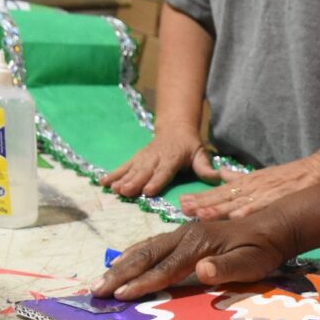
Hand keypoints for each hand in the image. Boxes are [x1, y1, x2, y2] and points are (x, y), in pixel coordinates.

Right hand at [90, 214, 294, 299]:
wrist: (274, 226)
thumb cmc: (263, 250)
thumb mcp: (251, 263)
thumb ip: (225, 268)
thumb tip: (200, 271)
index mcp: (198, 244)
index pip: (164, 268)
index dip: (141, 283)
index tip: (120, 296)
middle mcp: (185, 235)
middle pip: (146, 256)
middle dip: (119, 274)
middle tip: (96, 291)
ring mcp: (183, 233)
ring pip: (146, 248)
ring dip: (122, 264)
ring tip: (102, 278)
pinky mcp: (185, 234)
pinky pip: (153, 244)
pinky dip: (134, 254)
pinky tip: (124, 261)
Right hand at [99, 126, 220, 197]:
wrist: (175, 127)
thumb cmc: (190, 145)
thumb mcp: (200, 153)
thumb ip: (205, 167)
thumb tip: (217, 177)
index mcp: (173, 157)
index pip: (164, 171)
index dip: (156, 181)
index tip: (147, 191)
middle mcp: (156, 157)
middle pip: (144, 171)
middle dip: (134, 182)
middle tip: (125, 192)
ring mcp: (144, 156)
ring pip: (132, 169)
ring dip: (121, 179)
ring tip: (113, 189)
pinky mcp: (136, 157)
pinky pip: (124, 166)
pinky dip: (113, 174)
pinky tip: (103, 182)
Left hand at [178, 154, 319, 219]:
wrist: (319, 171)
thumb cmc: (291, 177)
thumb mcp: (261, 176)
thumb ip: (239, 178)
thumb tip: (219, 174)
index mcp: (247, 183)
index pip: (219, 192)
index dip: (201, 198)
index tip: (182, 204)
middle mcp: (252, 188)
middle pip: (223, 197)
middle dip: (202, 203)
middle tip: (182, 208)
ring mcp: (264, 193)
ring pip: (237, 202)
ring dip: (218, 208)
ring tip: (198, 214)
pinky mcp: (278, 199)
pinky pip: (260, 206)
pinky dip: (246, 211)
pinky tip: (232, 217)